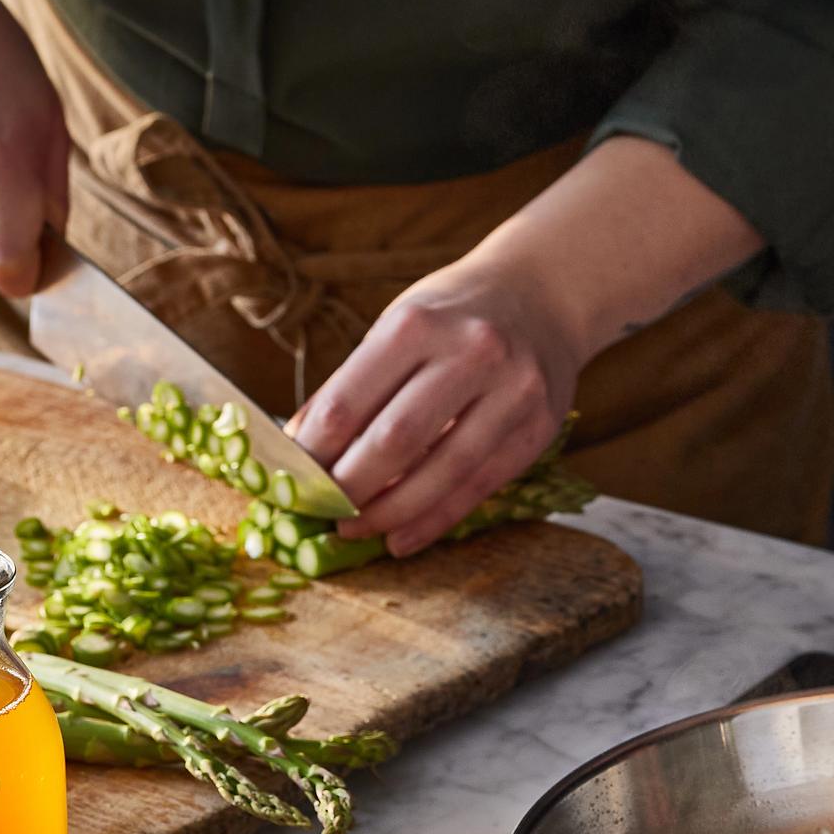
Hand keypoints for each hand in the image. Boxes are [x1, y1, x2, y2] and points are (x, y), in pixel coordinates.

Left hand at [289, 255, 578, 557]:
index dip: (312, 454)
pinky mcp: (537, 428)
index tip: (290, 483)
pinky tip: (402, 538)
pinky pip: (479, 485)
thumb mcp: (398, 326)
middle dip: (349, 490)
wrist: (543, 295)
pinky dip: (435, 519)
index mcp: (416, 324)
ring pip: (442, 471)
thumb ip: (354, 385)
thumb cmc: (454, 315)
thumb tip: (300, 448)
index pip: (348, 404)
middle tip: (321, 514)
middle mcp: (470, 353)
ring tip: (357, 531)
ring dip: (390, 513)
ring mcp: (512, 392)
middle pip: (394, 442)